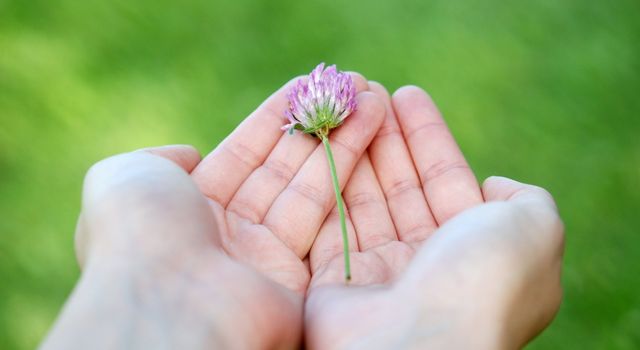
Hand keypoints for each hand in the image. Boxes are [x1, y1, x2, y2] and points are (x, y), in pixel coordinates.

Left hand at [43, 74, 385, 348]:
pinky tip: (366, 131)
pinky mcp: (300, 280)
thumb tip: (192, 155)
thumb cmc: (139, 233)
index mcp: (191, 208)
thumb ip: (159, 158)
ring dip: (342, 141)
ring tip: (371, 97)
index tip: (306, 86)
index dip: (276, 118)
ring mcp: (265, 258)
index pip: (243, 154)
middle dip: (317, 126)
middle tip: (350, 87)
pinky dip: (346, 173)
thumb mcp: (125, 177)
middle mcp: (230, 233)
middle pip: (283, 169)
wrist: (167, 304)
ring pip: (311, 189)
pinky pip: (327, 220)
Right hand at [305, 85, 564, 348]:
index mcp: (474, 252)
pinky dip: (327, 185)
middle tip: (367, 91)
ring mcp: (381, 274)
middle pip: (402, 187)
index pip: (448, 181)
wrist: (418, 344)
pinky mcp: (336, 282)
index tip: (407, 95)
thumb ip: (526, 201)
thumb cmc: (480, 281)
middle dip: (387, 138)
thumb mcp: (534, 229)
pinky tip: (323, 146)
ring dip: (356, 152)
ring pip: (365, 200)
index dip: (428, 138)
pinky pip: (330, 224)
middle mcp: (428, 264)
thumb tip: (492, 187)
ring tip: (346, 106)